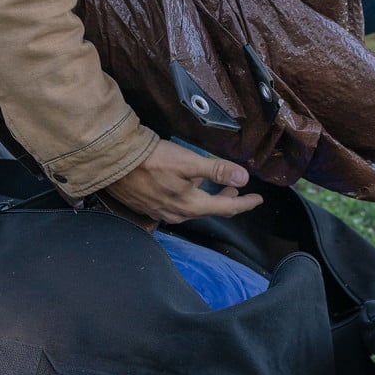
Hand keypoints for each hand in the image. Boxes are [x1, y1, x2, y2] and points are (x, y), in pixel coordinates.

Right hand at [103, 137, 262, 224]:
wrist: (115, 162)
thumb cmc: (153, 160)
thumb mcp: (189, 162)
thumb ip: (217, 171)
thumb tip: (244, 179)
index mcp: (191, 206)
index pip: (226, 208)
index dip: (245, 203)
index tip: (258, 199)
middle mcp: (177, 214)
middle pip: (209, 210)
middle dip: (226, 201)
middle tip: (236, 190)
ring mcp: (161, 212)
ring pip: (191, 209)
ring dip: (206, 199)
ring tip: (213, 187)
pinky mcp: (147, 206)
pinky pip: (175, 206)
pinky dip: (187, 198)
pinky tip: (185, 188)